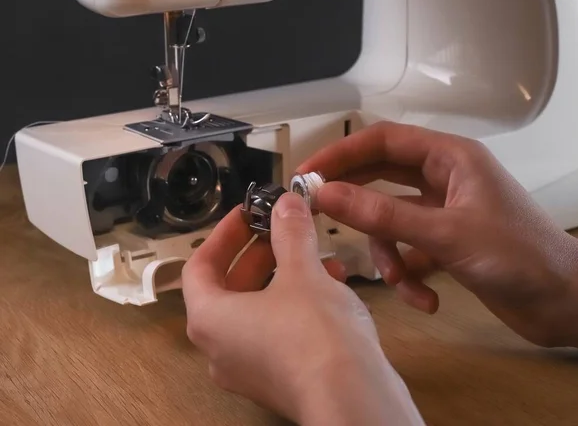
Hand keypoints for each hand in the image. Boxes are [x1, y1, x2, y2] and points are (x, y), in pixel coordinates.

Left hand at [182, 193, 424, 424]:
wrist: (353, 399)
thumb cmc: (314, 331)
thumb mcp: (302, 271)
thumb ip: (290, 232)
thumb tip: (286, 202)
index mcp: (210, 320)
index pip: (200, 266)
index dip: (224, 234)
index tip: (248, 212)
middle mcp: (220, 349)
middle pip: (230, 287)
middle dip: (260, 252)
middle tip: (284, 228)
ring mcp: (249, 369)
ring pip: (258, 309)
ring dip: (285, 276)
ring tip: (318, 255)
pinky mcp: (279, 380)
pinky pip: (278, 331)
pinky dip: (297, 303)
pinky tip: (332, 285)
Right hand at [298, 122, 577, 349]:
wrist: (565, 301)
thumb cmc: (518, 256)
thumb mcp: (444, 233)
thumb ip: (383, 213)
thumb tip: (327, 195)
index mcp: (449, 157)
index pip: (382, 141)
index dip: (341, 154)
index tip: (307, 176)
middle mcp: (443, 178)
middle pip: (380, 179)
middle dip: (355, 204)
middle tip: (319, 218)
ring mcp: (443, 212)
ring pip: (391, 221)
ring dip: (389, 254)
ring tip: (399, 280)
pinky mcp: (445, 243)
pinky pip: (408, 249)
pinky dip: (409, 274)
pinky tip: (424, 297)